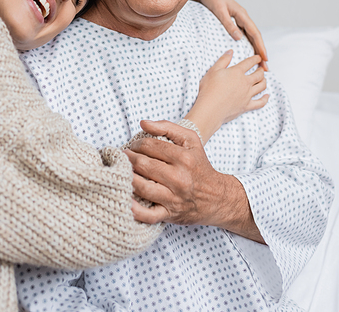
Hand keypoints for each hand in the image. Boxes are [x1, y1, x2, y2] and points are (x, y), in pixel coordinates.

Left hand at [126, 120, 263, 242]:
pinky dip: (135, 210)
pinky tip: (126, 201)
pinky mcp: (170, 214)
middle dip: (129, 159)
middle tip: (123, 157)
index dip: (137, 144)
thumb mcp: (190, 140)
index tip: (133, 146)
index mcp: (183, 158)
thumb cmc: (199, 165)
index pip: (151, 146)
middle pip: (144, 165)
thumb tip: (143, 123)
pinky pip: (149, 215)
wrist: (217, 197)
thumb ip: (167, 127)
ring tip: (121, 172)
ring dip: (128, 178)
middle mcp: (179, 178)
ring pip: (143, 188)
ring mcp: (174, 198)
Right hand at [185, 51, 268, 138]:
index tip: (258, 57)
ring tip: (263, 79)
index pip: (249, 62)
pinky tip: (267, 96)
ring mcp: (247, 95)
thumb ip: (223, 60)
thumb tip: (230, 51)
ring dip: (264, 81)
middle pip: (259, 74)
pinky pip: (260, 102)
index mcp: (237, 72)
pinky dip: (265, 99)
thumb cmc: (209, 89)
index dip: (255, 58)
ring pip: (262, 86)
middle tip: (261, 68)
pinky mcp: (247, 106)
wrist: (210, 108)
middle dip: (261, 70)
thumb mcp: (214, 70)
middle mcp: (245, 83)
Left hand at [191, 0, 267, 63]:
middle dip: (261, 51)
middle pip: (255, 36)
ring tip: (260, 63)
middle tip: (266, 67)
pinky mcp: (234, 21)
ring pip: (251, 36)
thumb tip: (239, 38)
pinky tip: (248, 52)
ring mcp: (239, 19)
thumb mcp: (219, 11)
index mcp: (242, 14)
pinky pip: (245, 34)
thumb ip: (228, 24)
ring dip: (256, 49)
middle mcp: (243, 17)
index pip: (255, 33)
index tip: (265, 58)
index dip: (260, 46)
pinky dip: (249, 44)